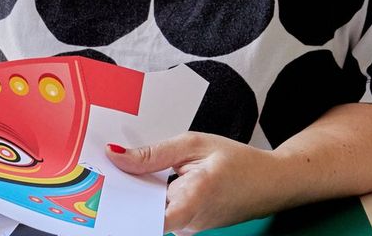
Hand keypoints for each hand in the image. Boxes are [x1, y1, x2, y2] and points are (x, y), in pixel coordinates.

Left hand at [106, 132, 279, 234]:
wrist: (271, 183)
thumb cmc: (237, 160)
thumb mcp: (194, 144)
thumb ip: (153, 153)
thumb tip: (116, 157)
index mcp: (192, 199)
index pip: (146, 218)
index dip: (122, 206)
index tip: (100, 189)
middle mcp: (189, 222)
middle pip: (143, 211)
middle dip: (126, 190)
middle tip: (103, 169)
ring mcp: (190, 229)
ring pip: (153, 210)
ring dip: (141, 191)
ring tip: (128, 167)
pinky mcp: (190, 227)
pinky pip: (165, 211)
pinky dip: (156, 195)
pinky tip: (156, 178)